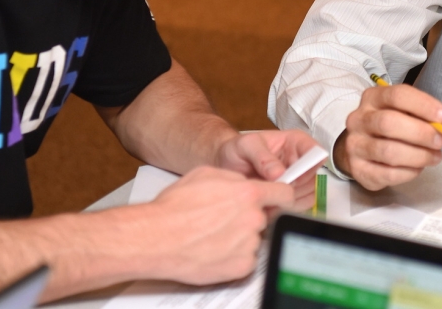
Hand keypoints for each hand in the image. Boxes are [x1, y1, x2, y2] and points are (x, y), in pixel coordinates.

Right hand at [143, 166, 294, 284]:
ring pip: (254, 238)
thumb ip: (235, 178)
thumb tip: (247, 183)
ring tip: (213, 234)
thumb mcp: (205, 174)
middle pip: (264, 217)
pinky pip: (246, 258)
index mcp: (248, 193)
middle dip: (249, 217)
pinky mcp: (241, 267)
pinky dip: (234, 255)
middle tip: (225, 218)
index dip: (280, 195)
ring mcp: (249, 245)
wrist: (156, 239)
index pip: (284, 193)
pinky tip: (214, 248)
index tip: (277, 199)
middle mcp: (253, 219)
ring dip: (240, 236)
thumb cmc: (174, 208)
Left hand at [214, 129, 319, 208]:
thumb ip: (262, 157)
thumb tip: (279, 173)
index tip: (289, 173)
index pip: (316, 152)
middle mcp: (300, 161)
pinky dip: (284, 207)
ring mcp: (297, 180)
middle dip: (292, 185)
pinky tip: (267, 201)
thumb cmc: (237, 150)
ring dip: (287, 198)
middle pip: (312, 177)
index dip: (307, 166)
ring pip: (307, 194)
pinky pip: (299, 206)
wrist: (225, 164)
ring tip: (265, 192)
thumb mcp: (246, 146)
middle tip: (270, 185)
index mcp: (295, 142)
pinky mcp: (291, 196)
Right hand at [334, 84, 441, 190]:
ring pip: (389, 151)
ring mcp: (355, 145)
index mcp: (372, 98)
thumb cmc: (389, 128)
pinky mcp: (358, 169)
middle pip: (389, 122)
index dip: (423, 105)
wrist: (361, 149)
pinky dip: (409, 172)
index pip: (397, 95)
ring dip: (419, 155)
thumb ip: (422, 115)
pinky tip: (418, 168)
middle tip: (440, 141)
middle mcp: (359, 119)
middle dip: (421, 133)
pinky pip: (388, 174)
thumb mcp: (404, 112)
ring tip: (434, 157)